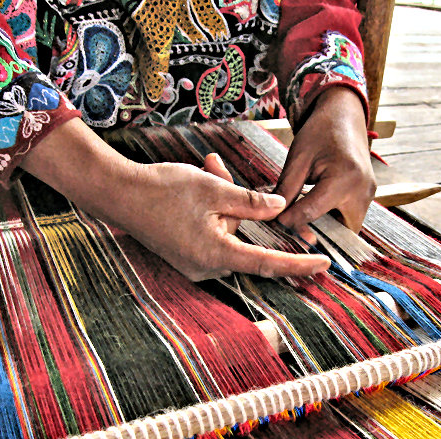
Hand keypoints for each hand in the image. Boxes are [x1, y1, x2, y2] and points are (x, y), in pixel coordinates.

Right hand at [119, 155, 329, 280]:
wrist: (117, 193)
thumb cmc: (161, 189)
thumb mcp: (213, 189)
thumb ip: (250, 202)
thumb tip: (279, 208)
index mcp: (216, 253)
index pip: (267, 263)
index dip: (298, 265)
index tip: (323, 266)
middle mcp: (205, 265)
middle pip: (242, 237)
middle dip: (239, 205)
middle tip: (219, 170)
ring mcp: (192, 262)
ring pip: (226, 232)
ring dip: (223, 203)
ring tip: (205, 169)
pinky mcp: (183, 254)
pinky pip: (210, 234)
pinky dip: (211, 212)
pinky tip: (198, 183)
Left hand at [275, 87, 375, 233]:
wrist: (345, 116)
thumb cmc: (320, 132)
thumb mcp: (298, 159)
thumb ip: (286, 189)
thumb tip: (272, 215)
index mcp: (344, 178)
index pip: (311, 212)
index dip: (289, 221)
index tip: (272, 223)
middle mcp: (362, 191)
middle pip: (335, 231)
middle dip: (312, 233)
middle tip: (289, 230)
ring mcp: (369, 196)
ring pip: (345, 230)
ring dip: (324, 231)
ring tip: (300, 224)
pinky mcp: (368, 197)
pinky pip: (350, 220)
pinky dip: (332, 222)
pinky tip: (314, 216)